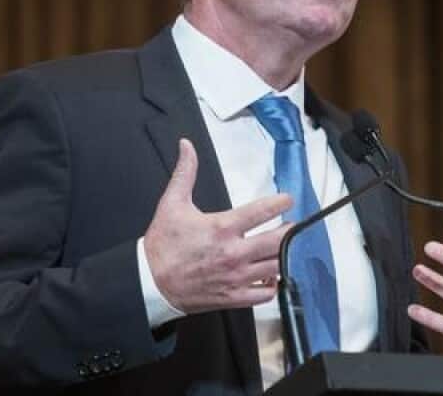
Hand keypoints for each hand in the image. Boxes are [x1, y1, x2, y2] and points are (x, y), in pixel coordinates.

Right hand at [143, 138, 292, 313]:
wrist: (150, 282)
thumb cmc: (162, 245)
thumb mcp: (172, 203)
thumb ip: (185, 172)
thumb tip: (186, 146)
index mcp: (222, 228)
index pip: (262, 212)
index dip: (280, 202)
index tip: (287, 199)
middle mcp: (233, 253)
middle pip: (278, 241)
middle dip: (290, 231)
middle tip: (292, 224)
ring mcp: (236, 277)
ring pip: (277, 267)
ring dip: (286, 255)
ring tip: (286, 247)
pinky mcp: (233, 297)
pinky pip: (265, 293)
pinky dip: (274, 283)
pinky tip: (271, 274)